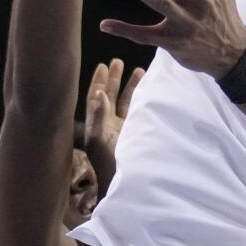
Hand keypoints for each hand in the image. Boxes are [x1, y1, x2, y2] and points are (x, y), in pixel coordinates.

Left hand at [83, 57, 144, 193]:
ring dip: (131, 86)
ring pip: (127, 102)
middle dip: (114, 79)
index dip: (98, 82)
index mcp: (97, 126)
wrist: (126, 184)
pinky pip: (139, 112)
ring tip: (139, 70)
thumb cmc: (108, 164)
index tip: (103, 66)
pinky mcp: (138, 133)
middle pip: (111, 97)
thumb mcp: (99, 140)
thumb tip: (100, 92)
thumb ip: (99, 116)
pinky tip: (149, 89)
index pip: (96, 98)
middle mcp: (109, 125)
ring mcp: (124, 129)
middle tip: (118, 61)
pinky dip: (143, 99)